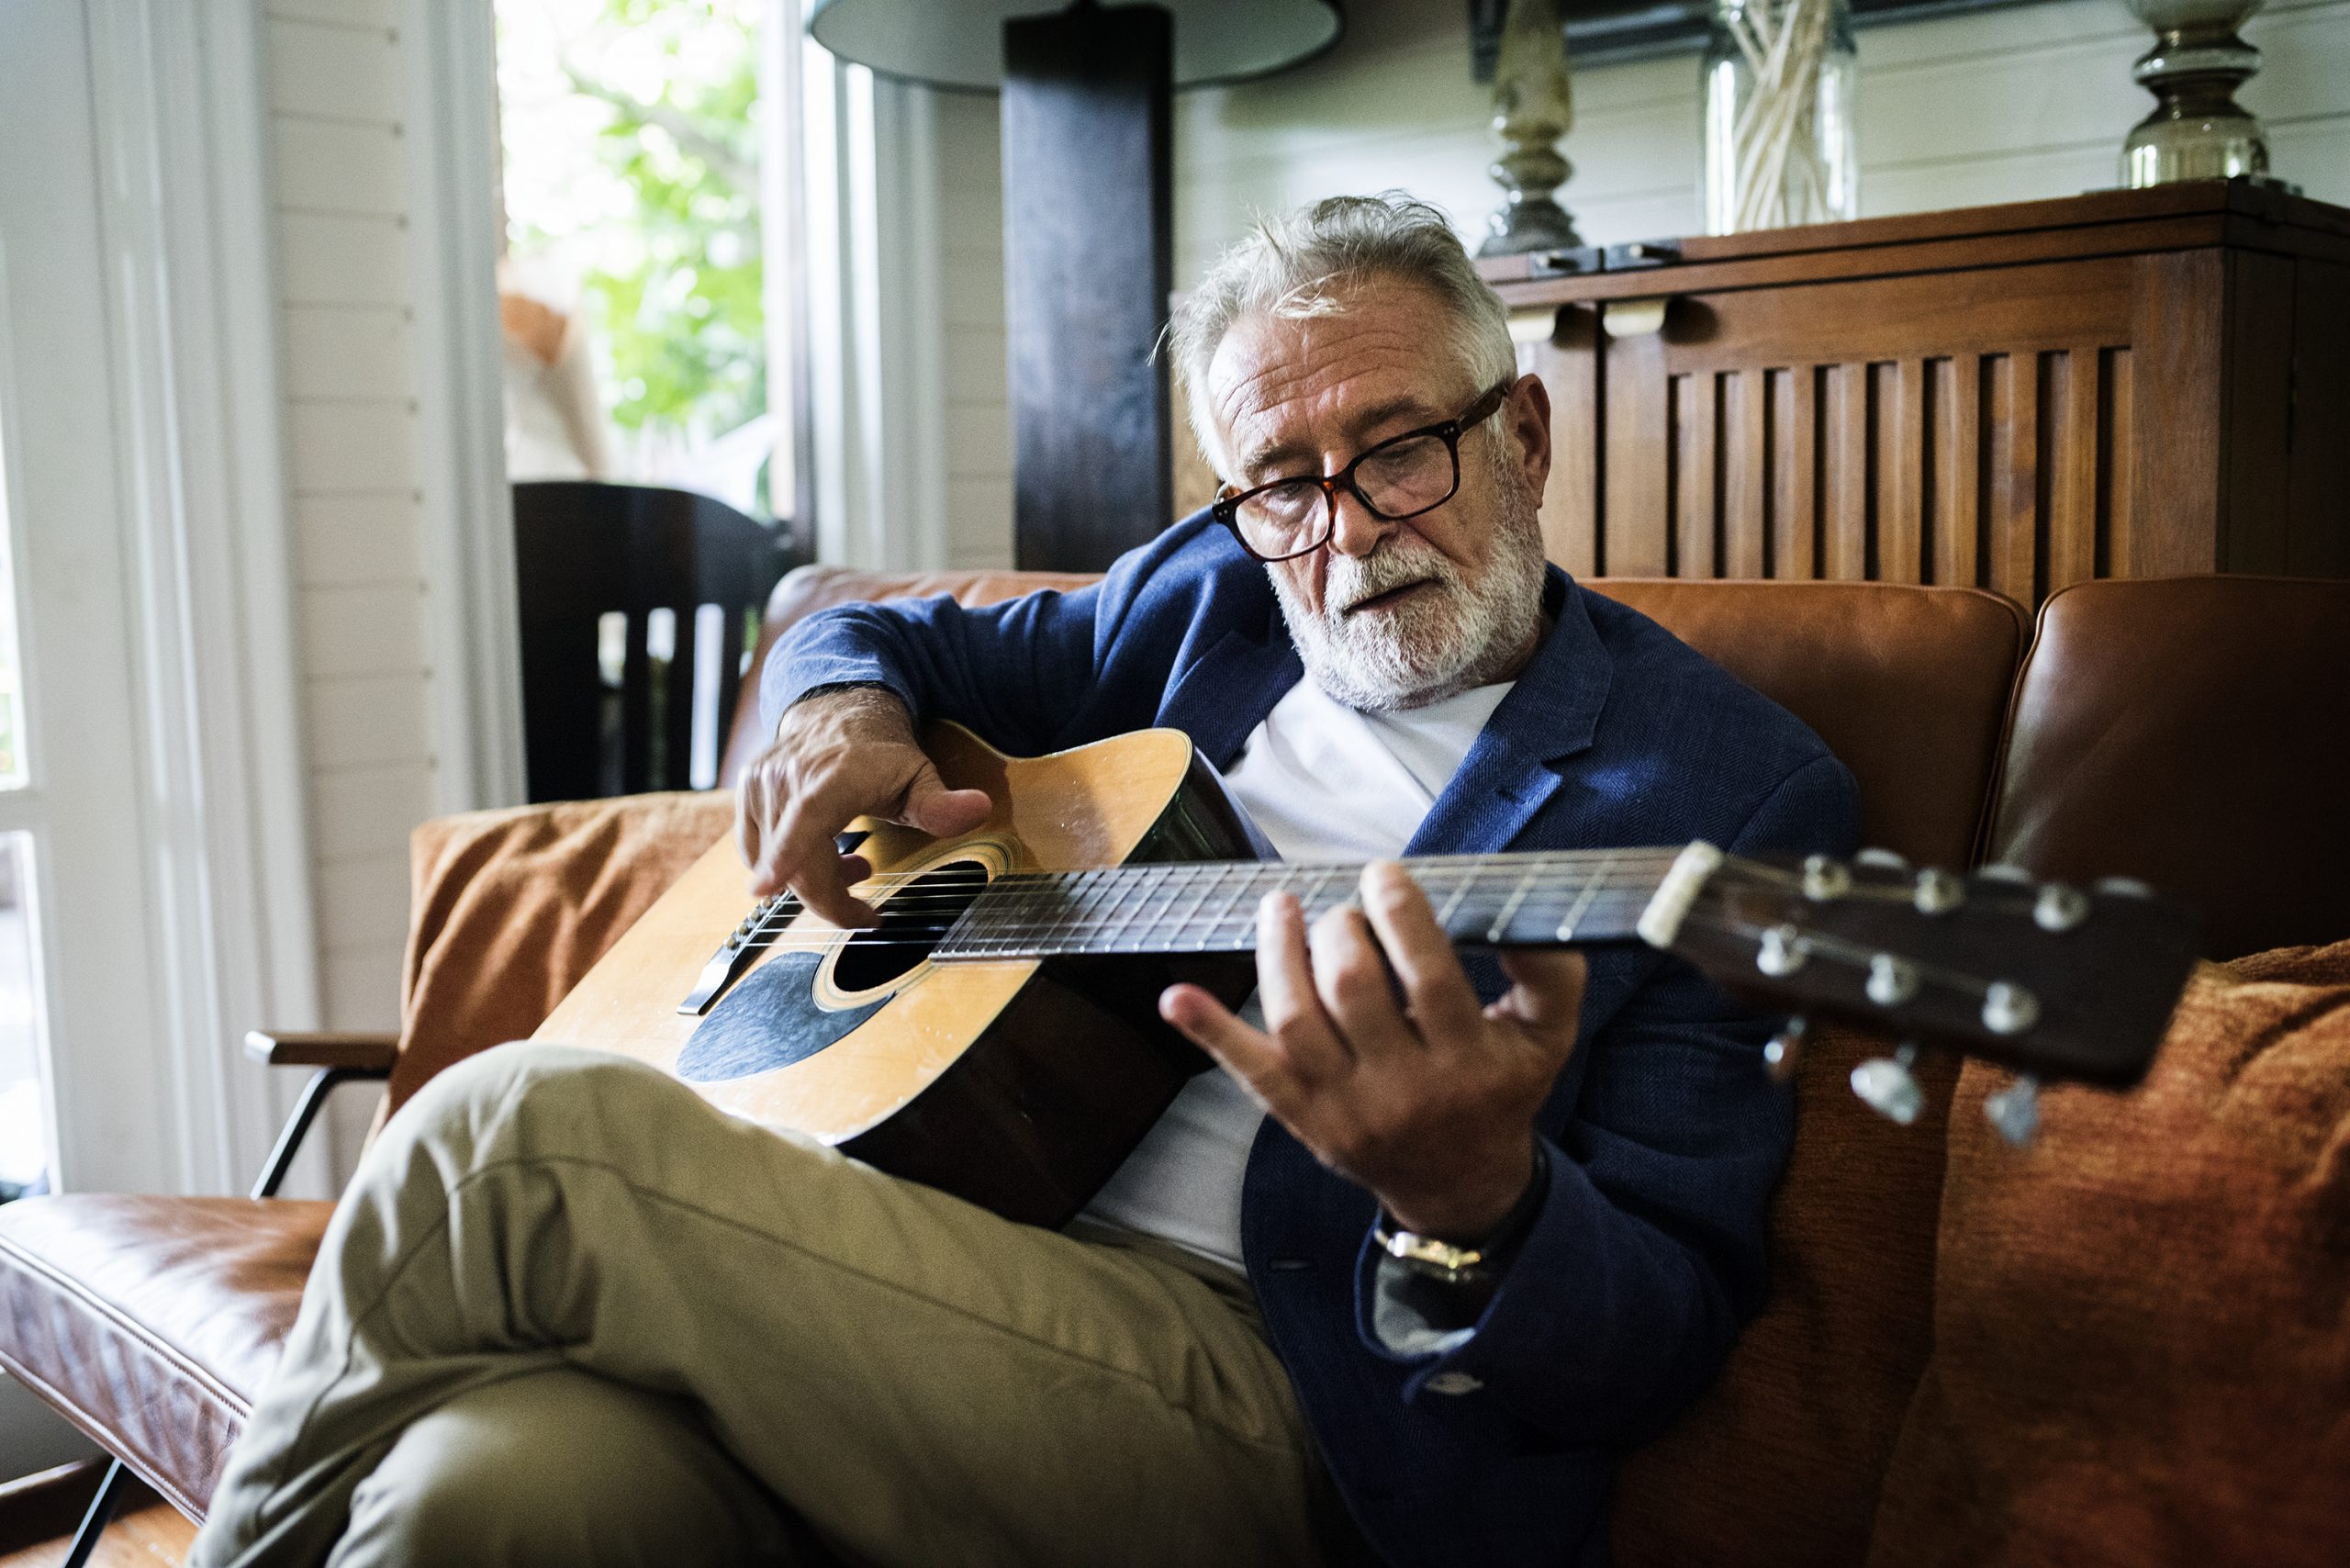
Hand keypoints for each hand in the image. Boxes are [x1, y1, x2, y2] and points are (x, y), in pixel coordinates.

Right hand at [734, 688, 991, 926]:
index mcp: (833, 775)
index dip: (786, 856)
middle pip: (795, 862)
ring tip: (852, 864)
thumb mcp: (920, 775)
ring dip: (813, 880)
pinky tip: (820, 854)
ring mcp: (762, 785)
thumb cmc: (880, 751)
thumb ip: (942, 803)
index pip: (806, 817)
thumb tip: (978, 809)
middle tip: (865, 911)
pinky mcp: (747, 795)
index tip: (766, 888)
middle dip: (830, 899)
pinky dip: (786, 865)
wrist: (837, 711)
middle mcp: (790, 777)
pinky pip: (756, 851)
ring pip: (774, 862)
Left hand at [1159, 862, 1586, 1239]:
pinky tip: (1175, 997)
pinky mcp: (1304, 1118)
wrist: (1460, 1184)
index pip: (1427, 973)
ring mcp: (1346, 1107)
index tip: (1385, 874)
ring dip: (1279, 953)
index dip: (1399, 912)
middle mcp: (1404, 1088)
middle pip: (1353, 988)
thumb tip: (1523, 913)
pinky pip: (1250, 1072)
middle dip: (1341, 929)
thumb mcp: (1547, 1038)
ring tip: (1281, 908)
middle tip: (1344, 911)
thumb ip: (1551, 974)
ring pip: (1296, 1020)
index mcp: (1467, 1061)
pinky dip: (1209, 1032)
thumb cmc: (1499, 1090)